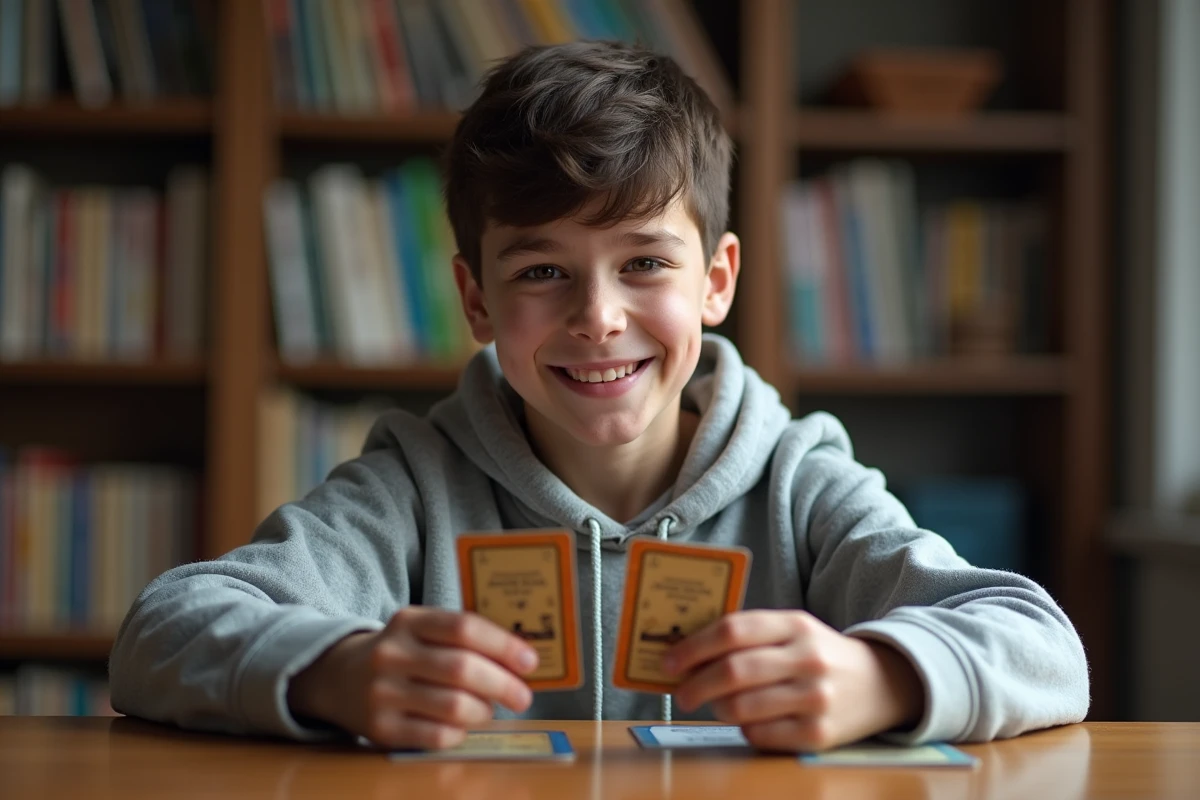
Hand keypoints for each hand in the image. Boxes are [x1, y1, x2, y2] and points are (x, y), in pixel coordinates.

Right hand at [287, 607, 538, 749]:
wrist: (337, 678)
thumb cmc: (399, 653)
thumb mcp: (420, 630)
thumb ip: (462, 637)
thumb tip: (519, 659)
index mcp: (409, 621)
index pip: (464, 627)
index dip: (503, 645)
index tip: (529, 661)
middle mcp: (392, 654)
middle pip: (462, 669)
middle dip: (503, 684)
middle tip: (523, 696)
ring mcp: (383, 692)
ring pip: (454, 706)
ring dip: (483, 711)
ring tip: (488, 710)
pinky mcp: (380, 728)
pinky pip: (436, 736)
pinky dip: (460, 733)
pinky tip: (462, 726)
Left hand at [665, 609, 923, 751]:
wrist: (883, 684)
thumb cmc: (819, 655)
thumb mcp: (793, 631)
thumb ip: (749, 635)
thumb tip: (688, 652)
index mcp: (795, 624)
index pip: (732, 630)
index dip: (693, 647)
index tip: (669, 661)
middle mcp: (808, 658)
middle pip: (733, 671)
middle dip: (695, 684)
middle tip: (680, 693)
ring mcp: (816, 698)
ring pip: (742, 707)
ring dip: (716, 708)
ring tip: (714, 706)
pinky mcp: (819, 734)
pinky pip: (760, 735)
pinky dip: (743, 730)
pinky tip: (746, 722)